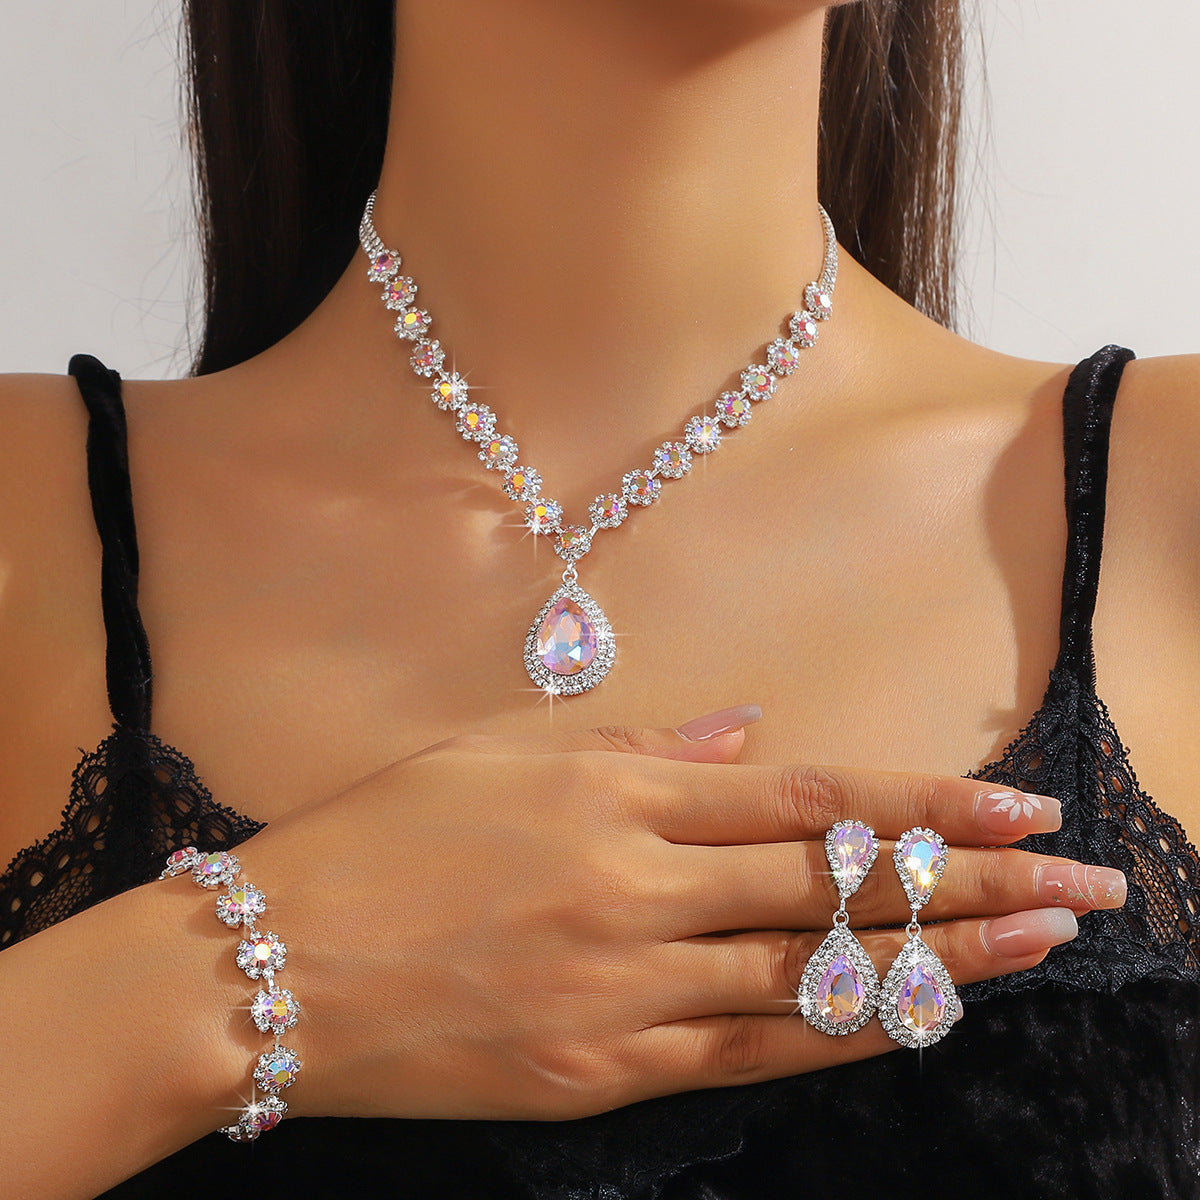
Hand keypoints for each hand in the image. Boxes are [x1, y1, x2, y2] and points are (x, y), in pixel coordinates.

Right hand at [229, 707, 1121, 1122]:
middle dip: (972, 882)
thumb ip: (636, 743)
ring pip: (814, 977)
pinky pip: (744, 1051)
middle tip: (1082, 884)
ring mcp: (621, 990)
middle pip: (835, 886)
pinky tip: (913, 1024)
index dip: (921, 800)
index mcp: (611, 792)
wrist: (267, 967)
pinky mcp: (597, 1074)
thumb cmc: (376, 838)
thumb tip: (743, 730)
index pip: (806, 796)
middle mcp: (636, 888)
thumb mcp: (497, 755)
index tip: (1018, 801)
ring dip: (937, 966)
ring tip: (1037, 952)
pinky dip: (836, 1037)